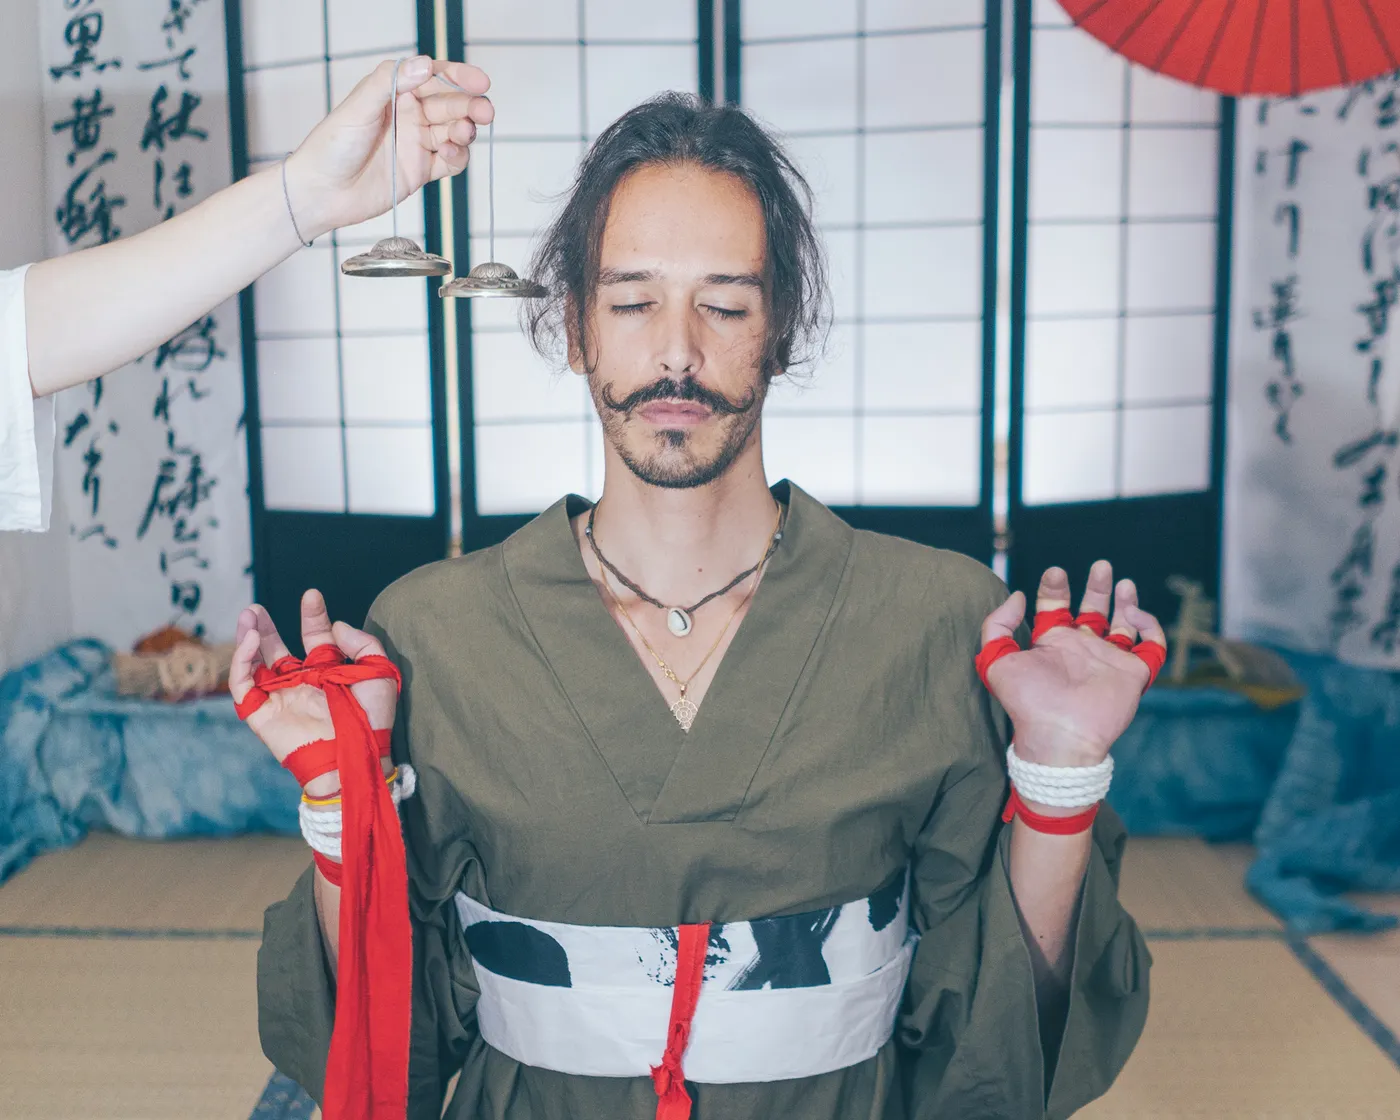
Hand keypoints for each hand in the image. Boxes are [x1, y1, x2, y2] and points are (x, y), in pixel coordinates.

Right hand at [229, 589, 397, 797]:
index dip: (313, 617)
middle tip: (256, 607)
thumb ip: (362, 644)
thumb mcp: (379, 673)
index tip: (312, 596)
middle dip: (265, 627)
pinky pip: (241, 686)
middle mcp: (302, 683)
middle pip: (276, 649)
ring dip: (247, 639)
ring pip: (254, 664)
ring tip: (248, 615)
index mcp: (329, 673)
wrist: (356, 756)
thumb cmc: (372, 721)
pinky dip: (239, 662)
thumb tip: (336, 626)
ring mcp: (281, 698)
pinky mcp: (262, 714)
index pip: (315, 638)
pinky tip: (248, 642)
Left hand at [283, 56, 493, 239]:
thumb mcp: (358, 107)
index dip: (458, 77)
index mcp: (394, 93)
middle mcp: (409, 116)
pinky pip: (450, 162)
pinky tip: (451, 154)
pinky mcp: (420, 171)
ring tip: (463, 133)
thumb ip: (390, 82)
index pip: (433, 77)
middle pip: (450, 105)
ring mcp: (416, 144)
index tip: (479, 82)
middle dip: (470, 106)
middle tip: (485, 112)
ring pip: (454, 132)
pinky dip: (458, 157)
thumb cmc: (330, 146)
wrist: (321, 193)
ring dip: (465, 130)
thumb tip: (424, 64)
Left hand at [979, 561, 1165, 767]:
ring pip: (1123, 624)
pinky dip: (1149, 626)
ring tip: (1124, 582)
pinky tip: (1133, 614)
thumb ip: (998, 624)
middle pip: (1093, 610)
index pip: (1056, 606)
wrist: (1057, 734)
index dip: (1055, 587)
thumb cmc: (1026, 702)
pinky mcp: (1133, 674)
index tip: (1055, 573)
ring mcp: (1108, 661)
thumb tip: (1018, 596)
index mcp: (1051, 644)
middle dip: (1097, 586)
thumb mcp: (996, 659)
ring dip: (1125, 601)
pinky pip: (1151, 646)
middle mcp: (1081, 650)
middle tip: (1101, 565)